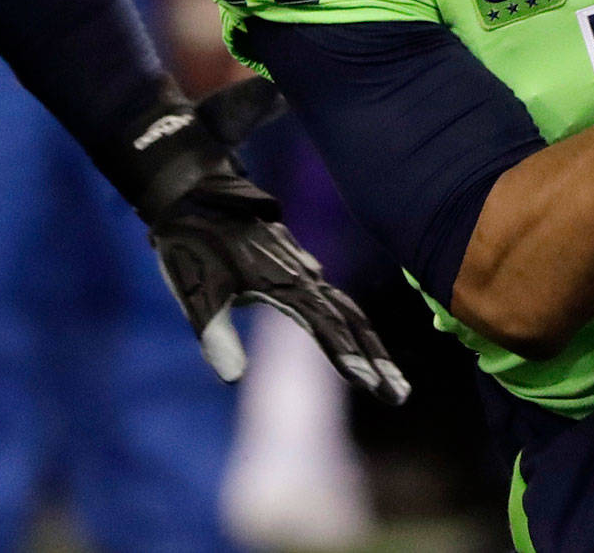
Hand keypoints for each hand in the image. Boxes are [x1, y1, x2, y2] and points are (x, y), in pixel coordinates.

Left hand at [149, 171, 409, 404]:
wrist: (196, 197)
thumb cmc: (193, 245)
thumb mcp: (195, 292)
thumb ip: (216, 335)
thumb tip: (234, 378)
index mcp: (285, 283)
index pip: (327, 325)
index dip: (348, 356)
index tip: (370, 384)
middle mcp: (304, 277)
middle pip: (353, 321)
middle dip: (378, 359)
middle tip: (400, 396)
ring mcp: (304, 271)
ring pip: (349, 310)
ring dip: (371, 345)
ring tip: (389, 379)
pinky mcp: (298, 270)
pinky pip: (337, 300)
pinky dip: (354, 325)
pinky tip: (358, 341)